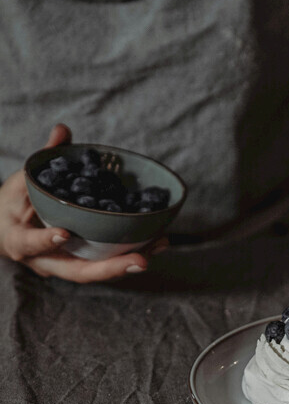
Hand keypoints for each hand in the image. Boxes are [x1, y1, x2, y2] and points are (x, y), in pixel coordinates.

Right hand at [0, 124, 164, 282]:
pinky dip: (131, 253)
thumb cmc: (14, 203)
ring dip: (130, 262)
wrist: (9, 228)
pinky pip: (107, 263)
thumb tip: (62, 131)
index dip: (45, 240)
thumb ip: (44, 158)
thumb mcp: (22, 180)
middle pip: (78, 272)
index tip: (64, 233)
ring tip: (159, 244)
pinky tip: (157, 241)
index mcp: (19, 241)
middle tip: (141, 260)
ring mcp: (66, 266)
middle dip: (111, 268)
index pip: (30, 244)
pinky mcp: (83, 263)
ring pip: (98, 271)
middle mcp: (45, 261)